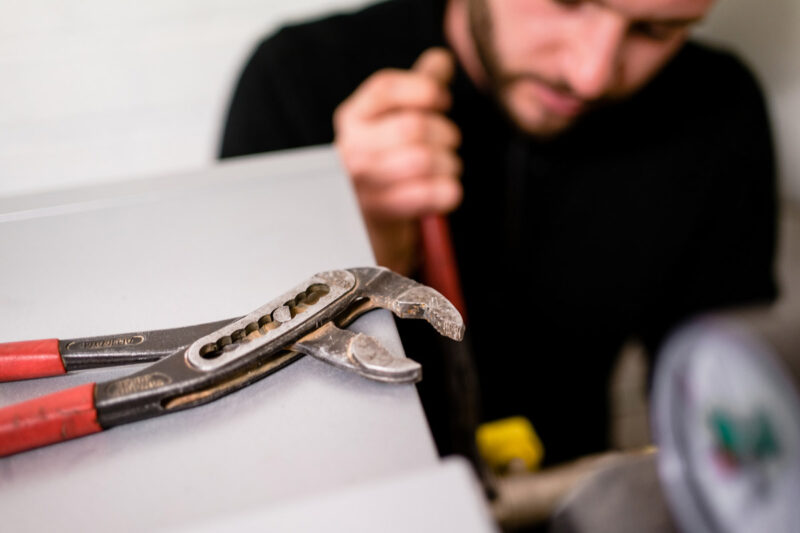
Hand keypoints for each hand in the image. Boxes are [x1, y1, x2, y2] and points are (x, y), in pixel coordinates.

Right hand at [334, 48, 462, 274]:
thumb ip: (420, 85)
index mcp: (353, 117)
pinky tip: (447, 190)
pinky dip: (449, 191)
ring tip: (447, 167)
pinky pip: (429, 194)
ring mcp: (362, 183)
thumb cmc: (388, 158)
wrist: (369, 217)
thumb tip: (442, 59)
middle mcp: (351, 148)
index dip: (424, 90)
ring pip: (422, 160)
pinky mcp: (381, 213)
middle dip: (445, 132)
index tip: (442, 101)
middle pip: (413, 126)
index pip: (385, 88)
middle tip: (449, 141)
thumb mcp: (396, 118)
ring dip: (449, 163)